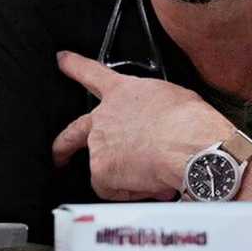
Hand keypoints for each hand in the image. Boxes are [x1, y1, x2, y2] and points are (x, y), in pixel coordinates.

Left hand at [52, 51, 232, 200]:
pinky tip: (150, 183)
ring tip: (152, 174)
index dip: (74, 65)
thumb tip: (158, 129)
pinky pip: (113, 188)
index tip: (63, 60)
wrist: (191, 144)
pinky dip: (131, 190)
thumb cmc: (190, 121)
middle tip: (60, 155)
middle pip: (75, 130)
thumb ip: (154, 111)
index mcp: (124, 92)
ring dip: (123, 174)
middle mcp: (105, 116)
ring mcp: (100, 144)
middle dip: (63, 144)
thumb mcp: (173, 100)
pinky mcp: (101, 170)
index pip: (92, 73)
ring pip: (103, 166)